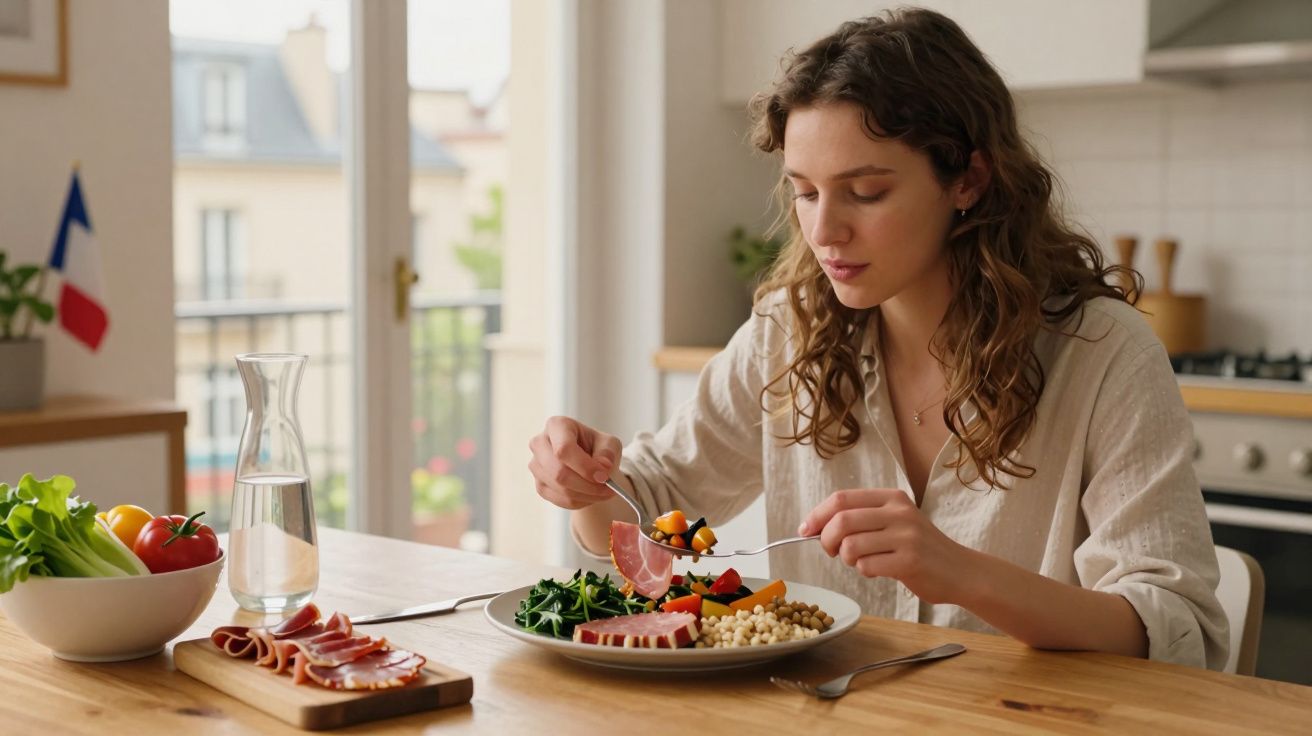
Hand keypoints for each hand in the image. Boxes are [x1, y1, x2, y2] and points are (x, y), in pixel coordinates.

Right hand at [528, 416, 622, 509]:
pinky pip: (560, 500)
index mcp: (557, 425)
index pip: (564, 449)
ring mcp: (536, 466)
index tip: (604, 477)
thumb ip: (607, 452)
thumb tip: (603, 467)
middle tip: (609, 488)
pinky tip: (591, 494)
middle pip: (559, 472)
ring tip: (604, 491)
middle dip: (587, 485)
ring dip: (587, 495)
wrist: (588, 460)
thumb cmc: (596, 447)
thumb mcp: (609, 443)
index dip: (585, 466)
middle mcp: (540, 443)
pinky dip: (580, 501)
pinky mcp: (540, 485)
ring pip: (561, 489)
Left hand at [798, 489, 973, 603]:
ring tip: (861, 561)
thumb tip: (816, 527)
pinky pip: (866, 566)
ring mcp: (906, 536)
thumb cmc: (920, 548)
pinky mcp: (910, 561)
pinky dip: (864, 571)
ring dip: (847, 559)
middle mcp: (899, 512)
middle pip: (841, 520)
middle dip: (826, 539)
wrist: (960, 571)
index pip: (841, 498)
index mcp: (891, 498)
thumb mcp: (895, 522)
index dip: (817, 515)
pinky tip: (878, 570)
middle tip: (831, 551)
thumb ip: (862, 519)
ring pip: (851, 545)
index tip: (805, 530)